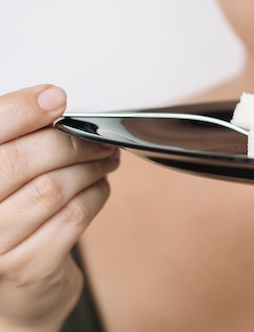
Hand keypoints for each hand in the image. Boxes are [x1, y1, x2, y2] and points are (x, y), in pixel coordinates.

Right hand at [0, 85, 118, 331]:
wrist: (15, 296)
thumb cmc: (8, 225)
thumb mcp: (4, 182)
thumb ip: (16, 145)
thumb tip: (51, 100)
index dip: (20, 110)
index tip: (55, 97)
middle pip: (22, 161)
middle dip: (69, 142)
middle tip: (96, 138)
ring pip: (54, 188)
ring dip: (90, 166)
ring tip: (105, 158)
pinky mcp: (28, 267)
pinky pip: (75, 216)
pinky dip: (96, 194)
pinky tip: (99, 186)